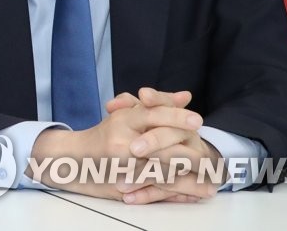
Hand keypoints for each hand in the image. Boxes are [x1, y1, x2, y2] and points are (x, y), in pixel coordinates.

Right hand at [29, 88, 206, 200]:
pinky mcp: (125, 184)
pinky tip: (193, 190)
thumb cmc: (106, 135)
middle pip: (162, 144)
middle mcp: (122, 142)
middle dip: (190, 153)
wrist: (74, 160)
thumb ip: (158, 105)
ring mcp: (123, 165)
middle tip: (212, 158)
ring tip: (211, 179)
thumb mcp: (128, 115)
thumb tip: (185, 97)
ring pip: (163, 170)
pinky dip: (177, 189)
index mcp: (123, 120)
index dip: (176, 116)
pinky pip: (156, 187)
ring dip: (190, 176)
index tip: (197, 121)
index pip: (152, 114)